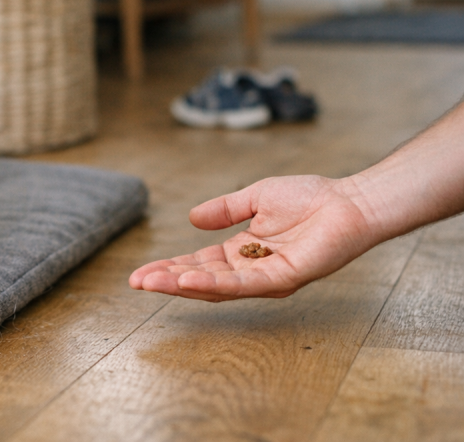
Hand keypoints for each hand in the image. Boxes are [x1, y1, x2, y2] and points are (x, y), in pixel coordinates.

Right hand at [129, 174, 379, 300]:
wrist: (349, 200)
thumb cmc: (310, 197)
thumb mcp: (255, 198)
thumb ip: (224, 209)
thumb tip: (191, 217)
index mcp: (241, 251)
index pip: (197, 263)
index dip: (168, 268)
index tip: (140, 273)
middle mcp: (251, 270)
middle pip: (201, 280)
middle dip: (167, 281)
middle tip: (136, 282)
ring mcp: (267, 278)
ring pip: (217, 287)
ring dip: (182, 285)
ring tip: (152, 283)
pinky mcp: (284, 277)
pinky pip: (244, 285)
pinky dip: (214, 284)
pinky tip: (189, 279)